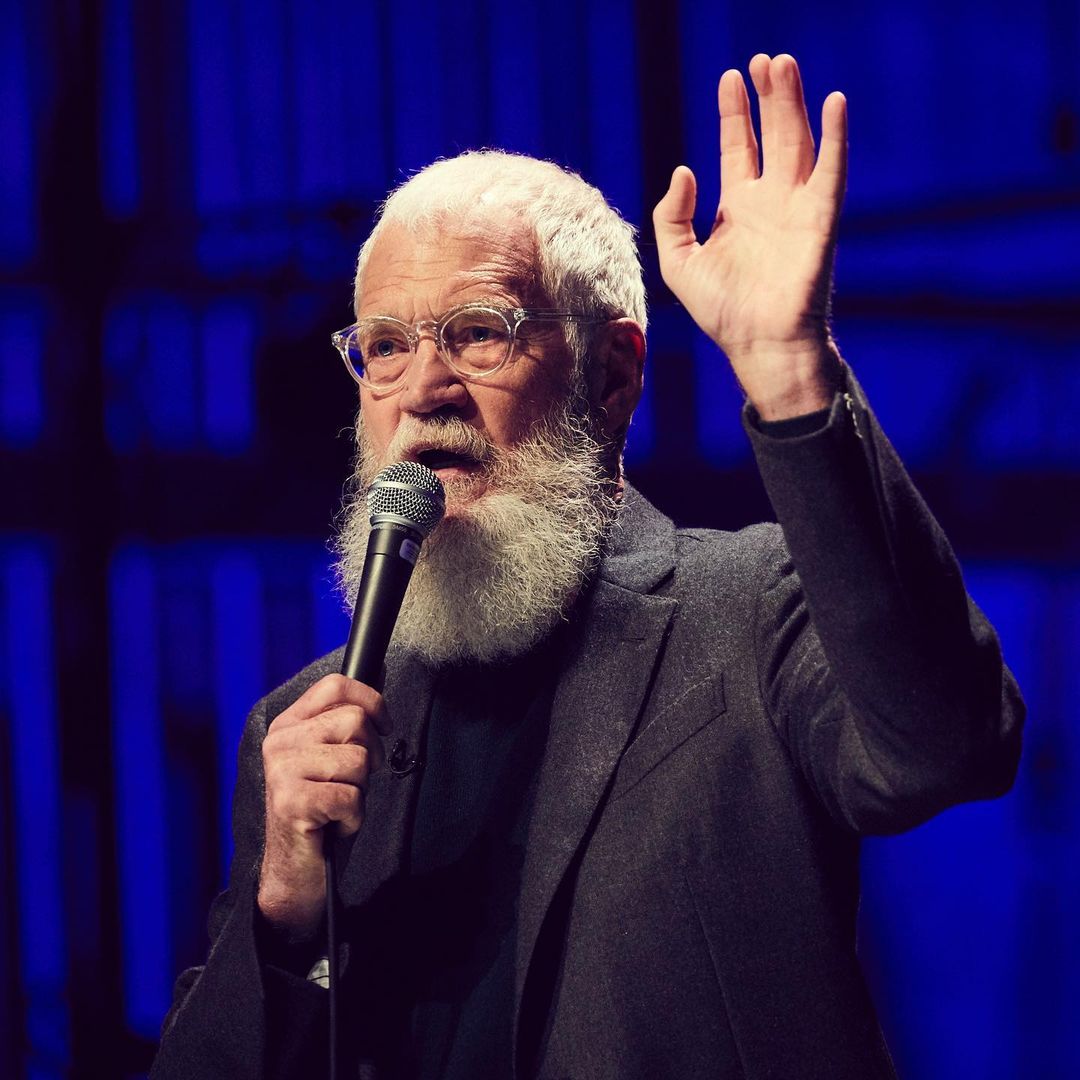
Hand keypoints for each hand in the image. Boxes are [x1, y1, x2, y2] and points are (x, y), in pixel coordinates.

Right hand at [257, 674, 387, 935]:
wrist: (296, 870)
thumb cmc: (323, 812)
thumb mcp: (333, 758)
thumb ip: (345, 724)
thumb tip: (381, 685)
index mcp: (288, 725)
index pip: (336, 685)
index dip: (372, 701)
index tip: (384, 727)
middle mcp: (278, 742)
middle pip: (355, 721)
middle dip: (370, 756)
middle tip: (352, 783)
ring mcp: (281, 771)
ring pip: (358, 759)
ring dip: (360, 791)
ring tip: (338, 806)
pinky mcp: (291, 802)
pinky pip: (351, 797)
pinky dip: (353, 817)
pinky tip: (334, 826)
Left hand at [653, 53, 847, 418]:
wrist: (757, 343)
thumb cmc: (721, 311)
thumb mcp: (678, 263)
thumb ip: (672, 217)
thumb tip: (684, 171)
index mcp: (737, 208)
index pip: (738, 147)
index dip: (735, 113)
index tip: (731, 77)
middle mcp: (769, 201)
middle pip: (772, 134)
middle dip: (768, 96)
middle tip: (764, 60)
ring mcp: (797, 208)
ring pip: (799, 142)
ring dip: (794, 103)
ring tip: (783, 65)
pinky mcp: (820, 221)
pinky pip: (830, 172)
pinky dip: (835, 138)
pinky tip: (834, 103)